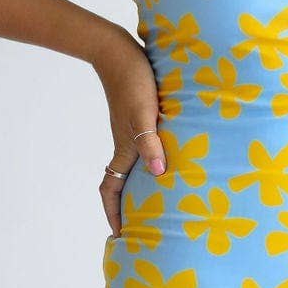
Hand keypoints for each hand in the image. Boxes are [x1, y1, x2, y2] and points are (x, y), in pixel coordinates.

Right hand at [93, 27, 165, 235]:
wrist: (117, 50)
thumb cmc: (132, 81)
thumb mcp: (142, 113)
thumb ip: (150, 142)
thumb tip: (158, 174)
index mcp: (125, 148)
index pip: (111, 189)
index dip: (113, 213)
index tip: (119, 236)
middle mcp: (127, 143)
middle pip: (124, 182)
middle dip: (131, 206)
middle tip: (147, 225)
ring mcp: (133, 130)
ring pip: (137, 164)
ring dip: (145, 183)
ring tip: (164, 198)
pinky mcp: (141, 116)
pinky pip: (147, 145)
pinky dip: (157, 157)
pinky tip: (176, 157)